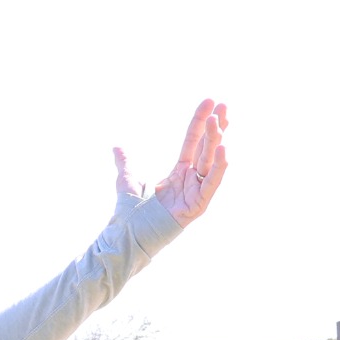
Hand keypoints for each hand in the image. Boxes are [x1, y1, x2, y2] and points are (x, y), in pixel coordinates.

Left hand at [116, 98, 227, 226]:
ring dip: (216, 141)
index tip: (209, 101)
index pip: (193, 142)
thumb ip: (124, 164)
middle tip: (223, 105)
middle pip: (206, 148)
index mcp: (178, 172)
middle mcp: (190, 180)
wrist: (126, 238)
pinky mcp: (197, 207)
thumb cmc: (129, 214)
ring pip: (210, 162)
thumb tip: (116, 147)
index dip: (200, 122)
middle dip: (216, 126)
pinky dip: (218, 168)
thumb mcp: (126, 182)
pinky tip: (223, 149)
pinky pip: (212, 184)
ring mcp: (195, 193)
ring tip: (219, 120)